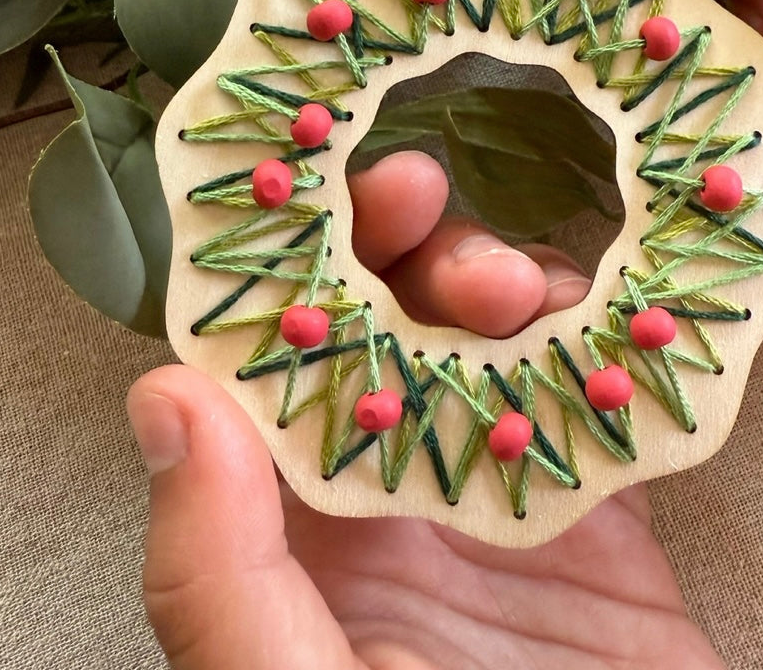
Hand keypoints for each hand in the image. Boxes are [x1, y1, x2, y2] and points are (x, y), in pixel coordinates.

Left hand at [127, 150, 723, 669]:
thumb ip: (214, 570)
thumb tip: (166, 398)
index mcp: (299, 522)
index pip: (280, 357)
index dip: (298, 262)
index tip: (332, 192)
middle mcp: (389, 489)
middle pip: (384, 324)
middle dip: (401, 246)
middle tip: (426, 195)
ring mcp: (497, 487)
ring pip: (487, 337)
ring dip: (499, 280)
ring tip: (521, 283)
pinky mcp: (596, 503)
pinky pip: (588, 386)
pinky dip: (594, 335)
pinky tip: (594, 317)